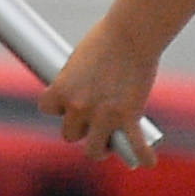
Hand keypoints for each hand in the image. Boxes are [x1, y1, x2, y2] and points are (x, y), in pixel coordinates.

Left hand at [41, 19, 161, 165]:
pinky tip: (147, 161)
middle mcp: (78, 106)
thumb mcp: (81, 58)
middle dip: (80, 130)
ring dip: (100, 148)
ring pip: (93, 149)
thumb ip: (78, 79)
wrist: (131, 34)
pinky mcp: (129, 117)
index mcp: (62, 89)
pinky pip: (135, 147)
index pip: (46, 108)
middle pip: (69, 134)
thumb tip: (82, 88)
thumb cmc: (106, 38)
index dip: (58, 108)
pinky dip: (143, 156)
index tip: (68, 104)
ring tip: (108, 145)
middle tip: (93, 123)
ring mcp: (103, 116)